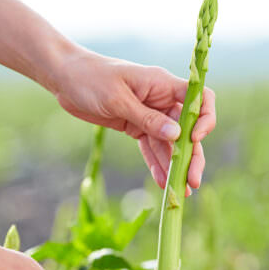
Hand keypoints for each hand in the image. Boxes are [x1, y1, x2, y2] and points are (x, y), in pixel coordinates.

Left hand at [53, 49, 215, 193]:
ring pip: (170, 143)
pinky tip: (162, 183)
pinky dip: (156, 164)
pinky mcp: (135, 126)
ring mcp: (149, 114)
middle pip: (187, 128)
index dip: (203, 119)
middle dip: (192, 155)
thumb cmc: (90, 78)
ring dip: (175, 166)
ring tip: (180, 191)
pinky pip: (151, 147)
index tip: (194, 139)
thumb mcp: (117, 99)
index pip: (199, 98)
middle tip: (192, 181)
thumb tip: (176, 135)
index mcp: (162, 84)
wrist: (65, 78)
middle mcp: (161, 100)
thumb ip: (147, 118)